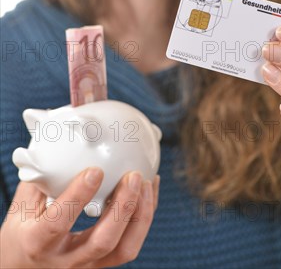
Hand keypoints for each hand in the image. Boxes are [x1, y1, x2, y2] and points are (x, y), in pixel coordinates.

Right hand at [0, 167, 159, 267]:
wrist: (22, 267)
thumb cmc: (22, 231)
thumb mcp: (23, 203)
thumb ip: (41, 174)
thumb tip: (59, 135)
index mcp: (39, 241)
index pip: (58, 222)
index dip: (78, 196)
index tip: (95, 170)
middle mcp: (65, 259)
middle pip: (103, 241)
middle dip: (123, 207)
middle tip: (133, 176)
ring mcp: (88, 264)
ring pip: (124, 249)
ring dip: (140, 215)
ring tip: (146, 182)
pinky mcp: (104, 264)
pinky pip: (131, 244)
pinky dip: (145, 216)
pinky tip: (149, 189)